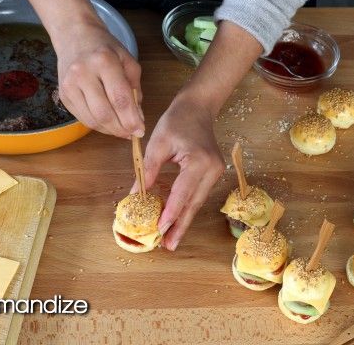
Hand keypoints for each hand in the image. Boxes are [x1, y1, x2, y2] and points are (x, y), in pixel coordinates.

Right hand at [12, 0, 143, 138]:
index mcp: (104, 61)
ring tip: (121, 130)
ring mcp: (69, 85)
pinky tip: (108, 123)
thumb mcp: (127, 60)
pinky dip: (98, 125)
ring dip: (110, 130)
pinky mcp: (63, 95)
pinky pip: (82, 118)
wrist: (74, 36)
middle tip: (131, 133)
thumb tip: (137, 118)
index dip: (131, 119)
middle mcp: (83, 73)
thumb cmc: (105, 48)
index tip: (140, 130)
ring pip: (92, 120)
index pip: (120, 98)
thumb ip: (135, 89)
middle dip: (121, 129)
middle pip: (104, 113)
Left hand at [132, 93, 224, 249]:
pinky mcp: (214, 173)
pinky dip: (187, 208)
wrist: (198, 107)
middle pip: (194, 203)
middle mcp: (212, 170)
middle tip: (169, 246)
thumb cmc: (176, 121)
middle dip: (180, 225)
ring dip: (183, 220)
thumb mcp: (157, 144)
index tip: (160, 230)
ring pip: (197, 202)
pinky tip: (177, 220)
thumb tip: (137, 195)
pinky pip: (198, 195)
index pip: (182, 193)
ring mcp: (216, 172)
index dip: (171, 213)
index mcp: (199, 161)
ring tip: (171, 239)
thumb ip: (148, 170)